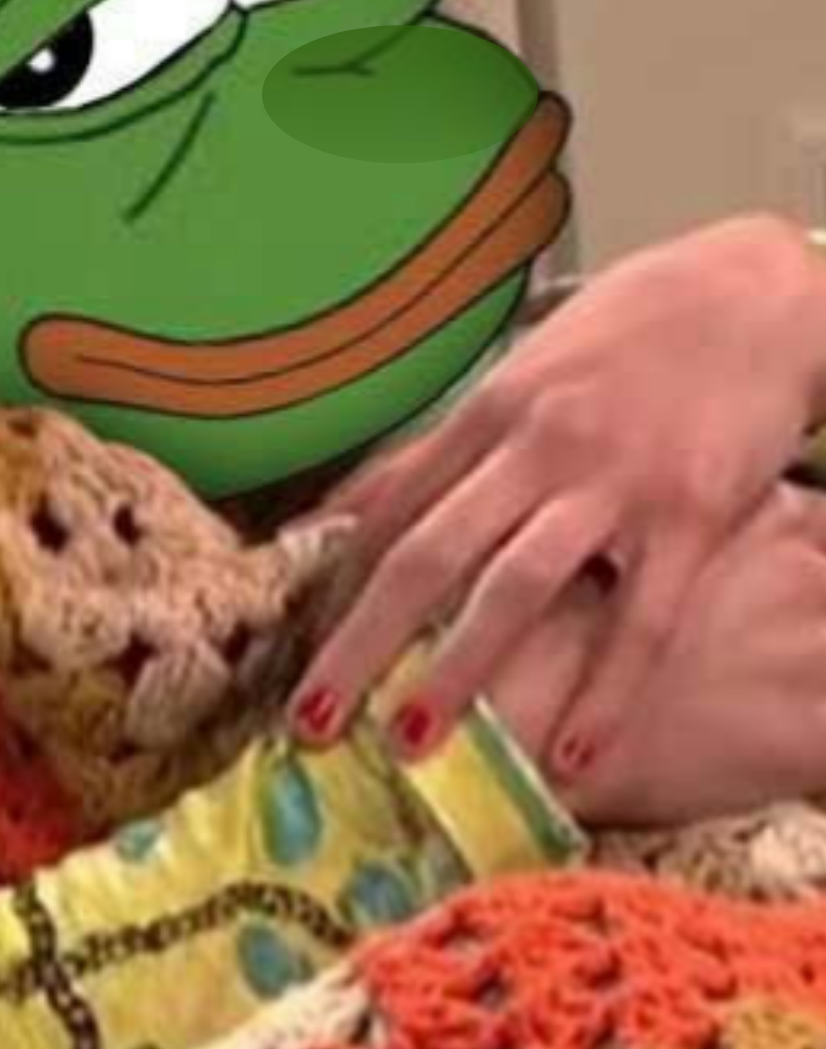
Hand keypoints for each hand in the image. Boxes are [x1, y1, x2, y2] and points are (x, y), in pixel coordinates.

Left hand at [290, 213, 825, 775]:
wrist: (759, 290)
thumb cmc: (630, 335)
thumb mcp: (521, 371)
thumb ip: (442, 448)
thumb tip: (348, 508)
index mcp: (486, 410)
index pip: (390, 506)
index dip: (334, 582)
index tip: (290, 645)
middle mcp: (534, 445)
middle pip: (426, 554)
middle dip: (361, 641)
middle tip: (312, 719)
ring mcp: (612, 482)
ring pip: (514, 588)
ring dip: (456, 672)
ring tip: (408, 745)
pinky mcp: (692, 516)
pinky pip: (642, 620)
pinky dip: (605, 694)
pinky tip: (572, 758)